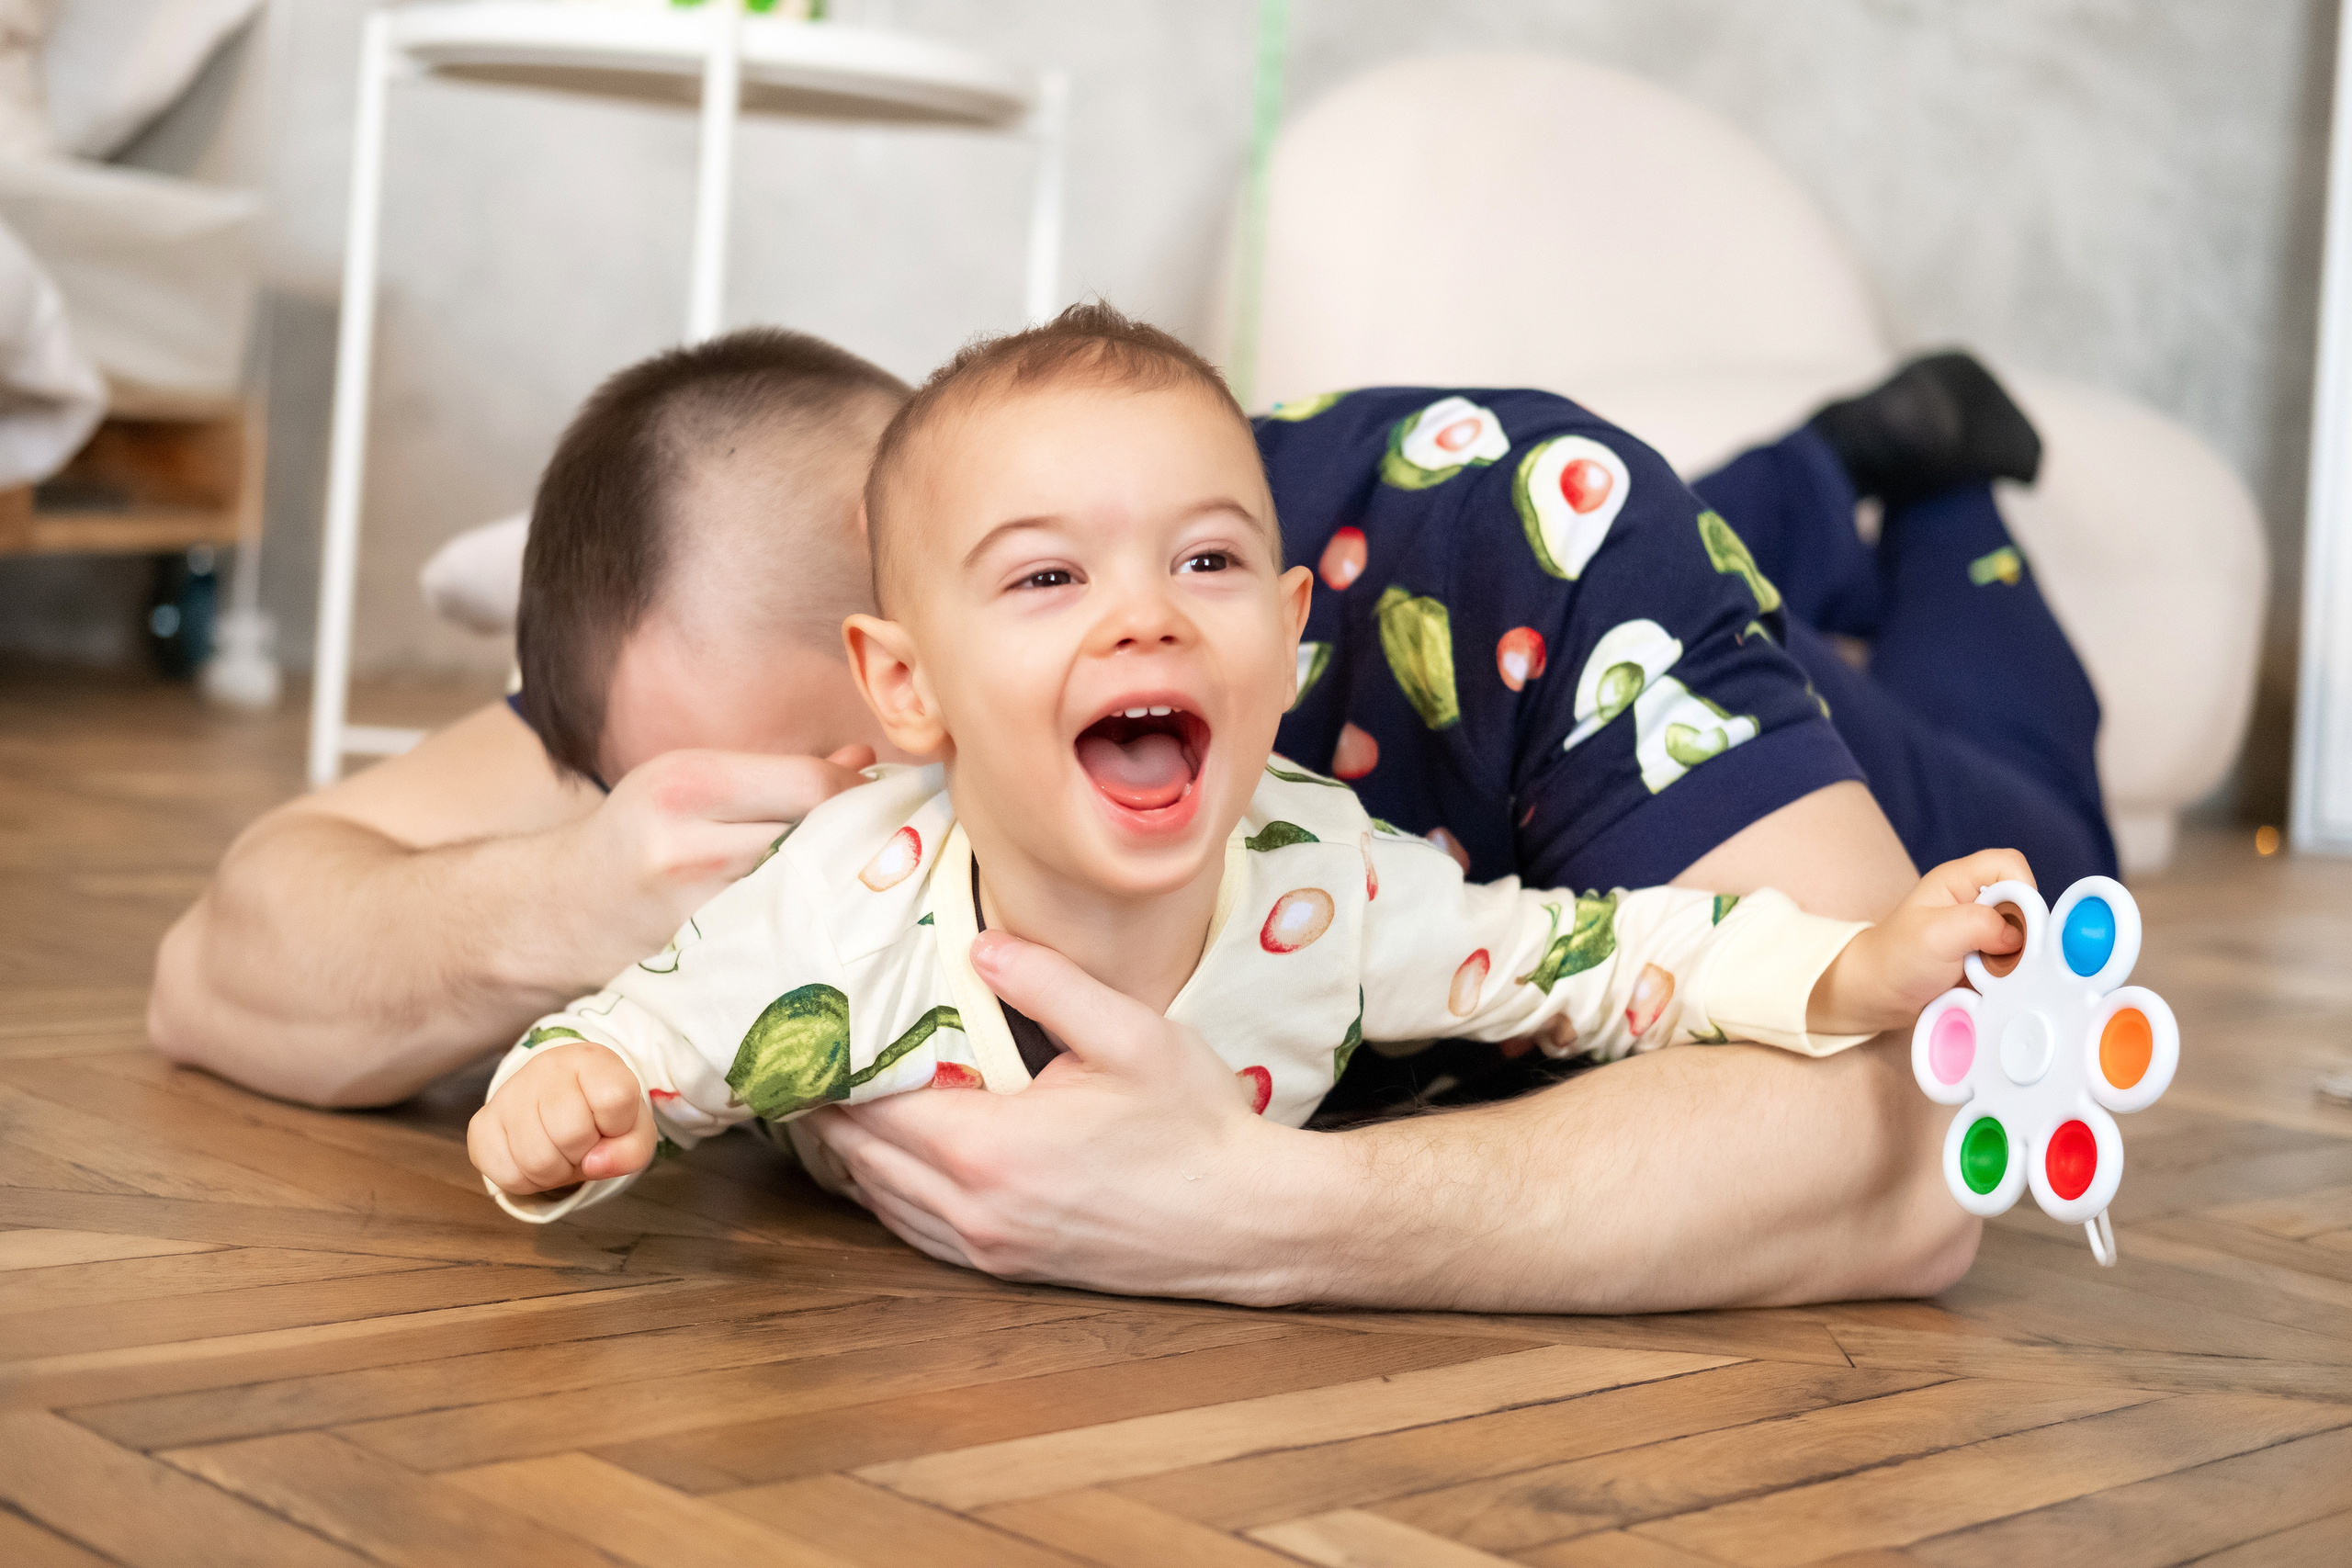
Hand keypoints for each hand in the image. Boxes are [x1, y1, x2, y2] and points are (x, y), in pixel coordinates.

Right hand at [467, 1041, 655, 1194]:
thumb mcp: (633, 1130)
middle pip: (571, 1133)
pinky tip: (534, 1158)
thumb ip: (631, 1151)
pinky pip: (507, 1175)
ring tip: (560, 1152)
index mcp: (592, 1060)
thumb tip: (594, 1164)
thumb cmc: (601, 1117)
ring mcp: (508, 1094)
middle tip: (582, 1143)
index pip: (614, 1098)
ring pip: (537, 1160)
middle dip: (584, 1152)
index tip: (611, 1121)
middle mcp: (546, 1068)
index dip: (617, 1124)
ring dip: (556, 1172)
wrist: (560, 1105)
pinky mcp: (482, 1124)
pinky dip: (528, 1181)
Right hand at [550, 745, 874, 968]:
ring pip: (809, 895)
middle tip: (892, 847)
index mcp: (689, 784)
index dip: (861, 796)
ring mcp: (696, 913)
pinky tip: (824, 924)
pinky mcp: (703, 963)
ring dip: (844, 889)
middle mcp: (690, 846)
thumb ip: (780, 775)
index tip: (884, 804)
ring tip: (861, 883)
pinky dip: (812, 929)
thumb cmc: (637, 837)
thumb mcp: (693, 783)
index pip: (814, 785)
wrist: (557, 915)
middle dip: (860, 843)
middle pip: (818, 841)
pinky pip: (785, 939)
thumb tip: (864, 763)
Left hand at [803, 928, 1311, 1302]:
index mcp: (989, 1150)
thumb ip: (1048, 984)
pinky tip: (891, 1156)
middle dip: (828, 1107)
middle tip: (809, 1053)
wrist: (1249, 1223)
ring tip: (836, 1096)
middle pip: (859, 1157)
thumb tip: (977, 946)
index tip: (811, 1027)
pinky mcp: (1007, 1267)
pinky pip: (915, 1231)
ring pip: (879, 1200)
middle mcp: (973, 1209)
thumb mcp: (1131, 1035)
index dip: (832, 1069)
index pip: (871, 1108)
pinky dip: (887, 1190)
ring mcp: (988, 1247)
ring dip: (851, 1151)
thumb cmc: (1196, 1126)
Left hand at [1809, 848, 2032, 1036]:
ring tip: (1985, 972)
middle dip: (2021, 932)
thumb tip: (2018, 935)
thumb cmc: (1895, 957)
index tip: (2016, 926)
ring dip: (2015, 958)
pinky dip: (2010, 974)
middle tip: (1997, 956)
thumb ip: (1979, 924)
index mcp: (1959, 880)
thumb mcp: (1934, 935)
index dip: (2022, 890)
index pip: (2009, 865)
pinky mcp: (1987, 955)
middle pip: (2024, 902)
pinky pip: (2016, 960)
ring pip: (2025, 935)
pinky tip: (1987, 983)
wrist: (1879, 995)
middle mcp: (1974, 900)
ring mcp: (1982, 929)